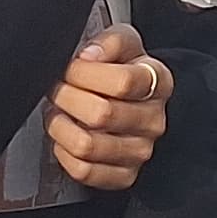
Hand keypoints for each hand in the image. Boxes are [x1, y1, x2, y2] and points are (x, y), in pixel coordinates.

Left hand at [46, 23, 171, 190]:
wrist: (129, 101)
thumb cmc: (123, 70)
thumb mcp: (122, 43)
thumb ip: (109, 41)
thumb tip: (90, 56)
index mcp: (158, 83)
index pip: (123, 82)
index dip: (85, 73)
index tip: (72, 68)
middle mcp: (153, 120)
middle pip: (102, 114)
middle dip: (67, 97)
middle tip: (58, 89)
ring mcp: (140, 151)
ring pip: (88, 145)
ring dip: (61, 126)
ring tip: (60, 112)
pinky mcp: (124, 175)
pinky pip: (84, 171)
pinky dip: (64, 153)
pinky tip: (65, 136)